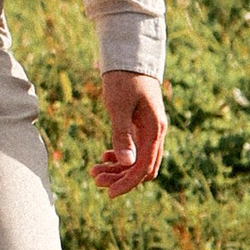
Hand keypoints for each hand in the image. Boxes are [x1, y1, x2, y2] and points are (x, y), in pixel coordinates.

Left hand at [92, 72, 165, 196]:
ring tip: (94, 171)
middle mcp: (155, 133)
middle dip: (120, 177)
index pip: (144, 167)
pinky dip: (119, 156)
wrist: (130, 56)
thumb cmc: (123, 79)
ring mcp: (149, 129)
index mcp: (154, 130)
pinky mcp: (140, 125)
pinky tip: (104, 156)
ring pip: (137, 159)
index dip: (127, 183)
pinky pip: (134, 149)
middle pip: (142, 167)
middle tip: (94, 178)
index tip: (109, 193)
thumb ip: (122, 135)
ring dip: (117, 168)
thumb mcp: (118, 107)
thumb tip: (126, 163)